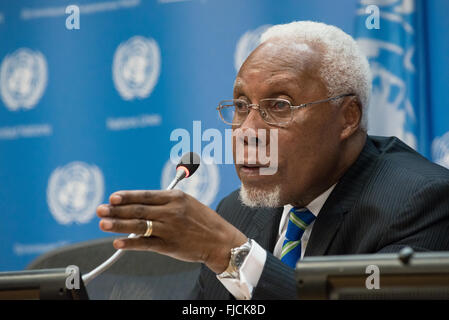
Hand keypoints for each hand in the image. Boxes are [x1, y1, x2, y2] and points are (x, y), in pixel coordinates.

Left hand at [96, 190, 247, 273]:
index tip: (113, 197)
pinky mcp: (169, 245)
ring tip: (103, 224)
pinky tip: (118, 242)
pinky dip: (131, 243)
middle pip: (138, 210)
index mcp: (176, 198)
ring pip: (139, 226)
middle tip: (100, 210)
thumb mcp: (188, 203)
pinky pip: (146, 244)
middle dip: (117, 210)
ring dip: (119, 225)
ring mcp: (170, 229)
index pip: (145, 195)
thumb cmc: (204, 221)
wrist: (220, 241)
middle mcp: (171, 212)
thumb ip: (166, 202)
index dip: (127, 196)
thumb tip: (141, 203)